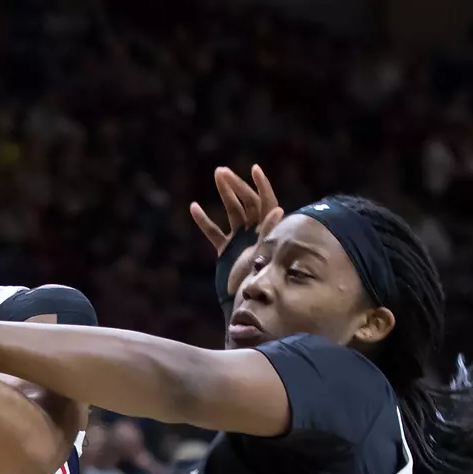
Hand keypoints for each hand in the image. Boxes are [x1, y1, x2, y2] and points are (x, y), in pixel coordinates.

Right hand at [190, 165, 283, 296]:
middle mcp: (254, 232)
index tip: (254, 169)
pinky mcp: (226, 250)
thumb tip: (278, 210)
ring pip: (232, 211)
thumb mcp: (265, 255)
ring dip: (224, 194)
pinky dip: (204, 221)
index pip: (266, 202)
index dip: (262, 185)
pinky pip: (214, 232)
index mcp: (266, 231)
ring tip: (217, 177)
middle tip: (222, 172)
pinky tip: (193, 208)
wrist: (244, 304)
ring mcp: (239, 240)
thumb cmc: (257, 283)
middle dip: (236, 185)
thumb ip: (269, 232)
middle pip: (246, 202)